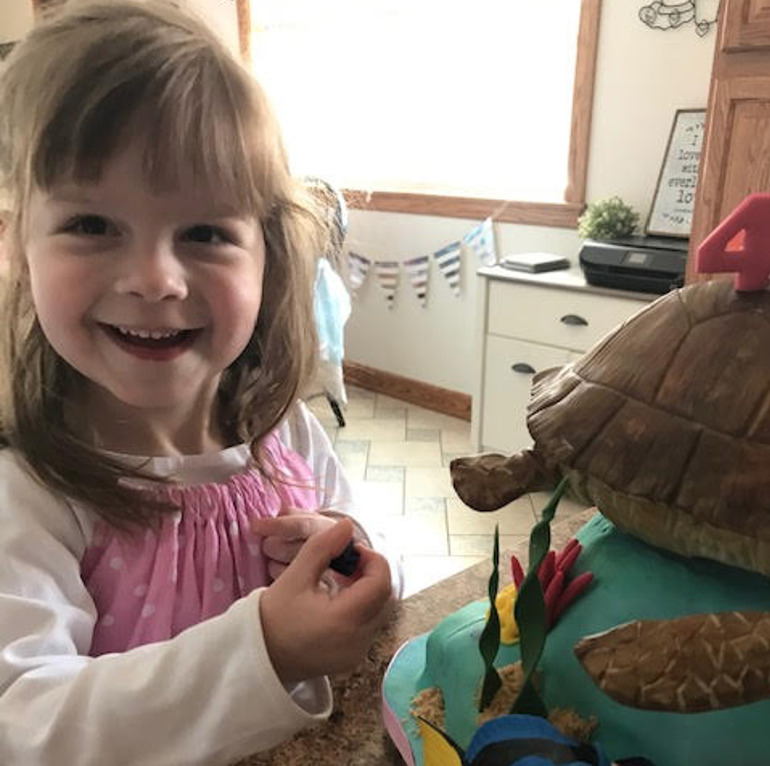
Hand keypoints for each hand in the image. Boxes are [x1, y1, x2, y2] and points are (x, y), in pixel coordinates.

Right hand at [259, 518, 394, 682]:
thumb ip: (322, 547)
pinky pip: (369, 625)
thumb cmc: (272, 617)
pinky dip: (361, 607)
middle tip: (347, 562)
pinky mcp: (352, 658)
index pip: (381, 583)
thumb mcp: (294, 577)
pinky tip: (337, 599)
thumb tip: (347, 526)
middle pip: (385, 598)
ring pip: (379, 611)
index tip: (351, 550)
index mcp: (344, 621)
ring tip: (340, 579)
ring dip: (367, 590)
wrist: (257, 657)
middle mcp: (358, 641)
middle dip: (372, 573)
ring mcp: (357, 653)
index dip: (372, 559)